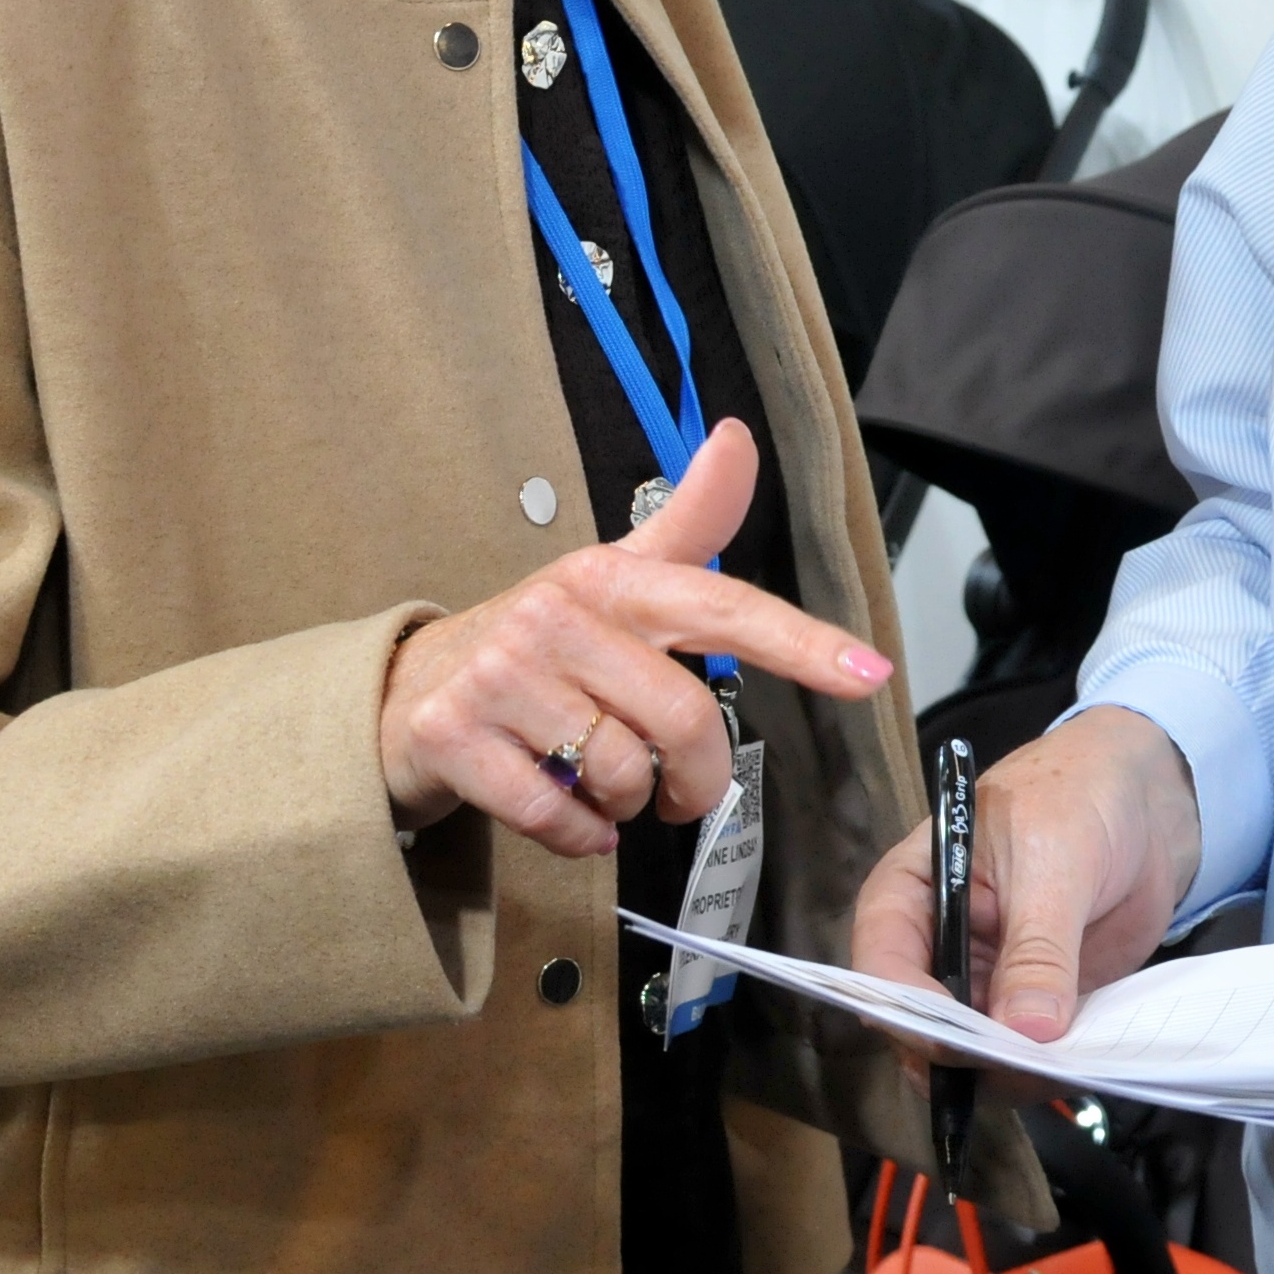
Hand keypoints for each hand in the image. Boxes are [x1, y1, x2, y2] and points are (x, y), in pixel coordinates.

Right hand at [377, 422, 891, 860]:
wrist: (404, 691)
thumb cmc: (534, 642)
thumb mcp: (611, 575)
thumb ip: (688, 521)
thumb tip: (737, 438)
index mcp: (610, 578)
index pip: (722, 606)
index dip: (801, 641)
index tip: (868, 673)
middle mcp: (558, 617)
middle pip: (683, 718)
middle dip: (697, 776)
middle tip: (680, 790)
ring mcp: (501, 676)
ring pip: (622, 772)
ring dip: (630, 804)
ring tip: (607, 786)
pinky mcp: (454, 737)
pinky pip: (557, 816)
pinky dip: (579, 836)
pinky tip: (570, 814)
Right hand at [845, 706, 1201, 1041]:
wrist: (1141, 804)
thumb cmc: (1077, 800)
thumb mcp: (1055, 863)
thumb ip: (1039, 948)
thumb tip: (1026, 1030)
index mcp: (911, 895)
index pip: (881, 966)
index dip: (911, 1012)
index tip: (962, 1041)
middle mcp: (935, 950)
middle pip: (920, 1029)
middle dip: (964, 1056)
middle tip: (1024, 1066)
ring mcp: (983, 984)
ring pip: (971, 1056)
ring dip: (1009, 1074)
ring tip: (1063, 1066)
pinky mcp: (1030, 1006)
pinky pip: (1024, 1057)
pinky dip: (1047, 1070)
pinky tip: (1081, 1063)